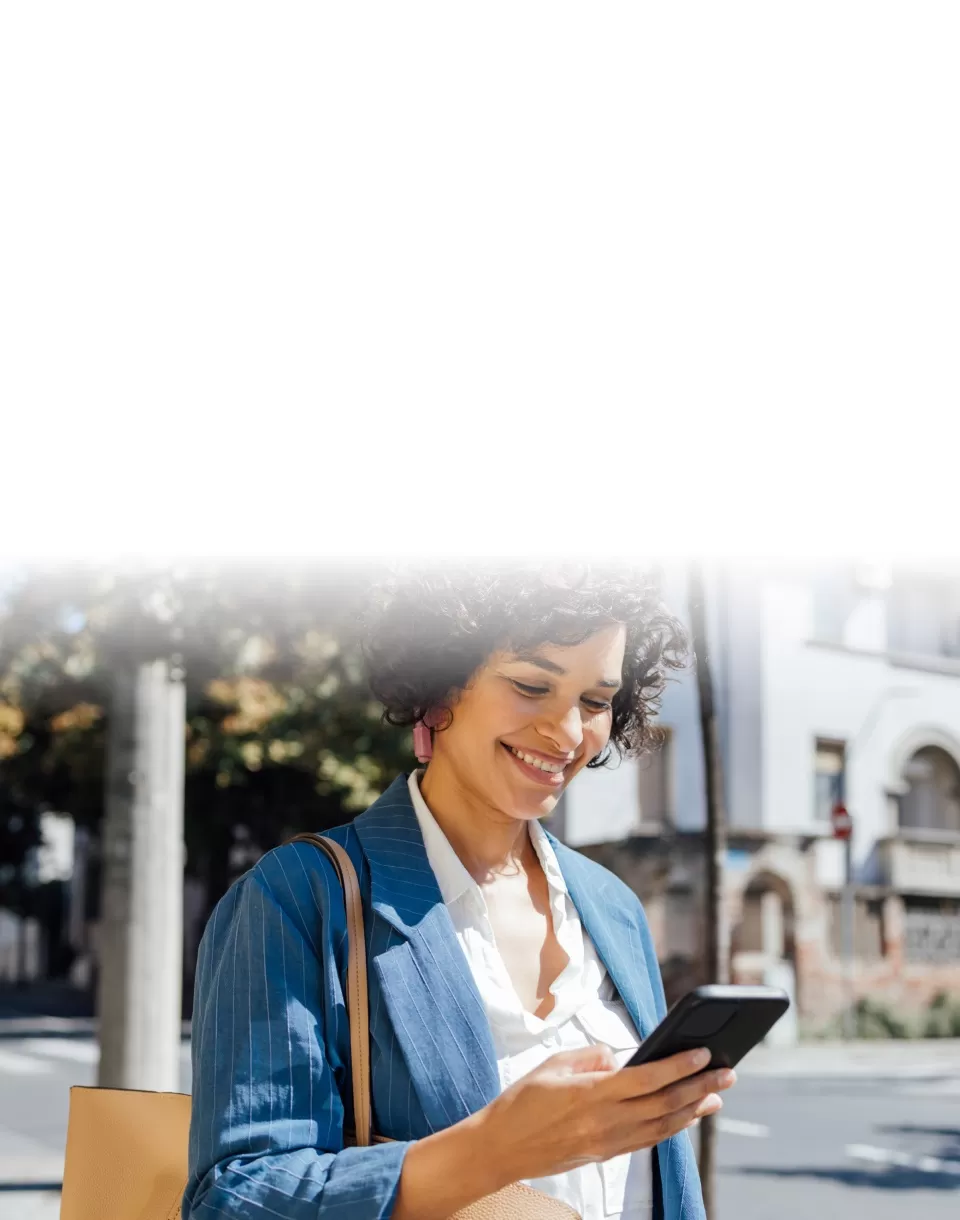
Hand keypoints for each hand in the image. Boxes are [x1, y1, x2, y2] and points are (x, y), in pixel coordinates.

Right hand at [477, 1044, 734, 1181]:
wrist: (500, 1149)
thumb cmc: (521, 1102)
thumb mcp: (551, 1065)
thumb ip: (589, 1057)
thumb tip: (617, 1058)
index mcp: (590, 1094)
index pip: (646, 1078)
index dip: (678, 1066)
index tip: (703, 1053)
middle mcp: (604, 1121)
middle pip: (664, 1104)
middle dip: (700, 1087)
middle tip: (727, 1073)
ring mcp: (607, 1142)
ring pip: (662, 1126)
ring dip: (693, 1110)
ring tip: (716, 1096)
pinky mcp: (605, 1155)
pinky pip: (647, 1140)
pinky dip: (671, 1128)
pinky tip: (685, 1117)